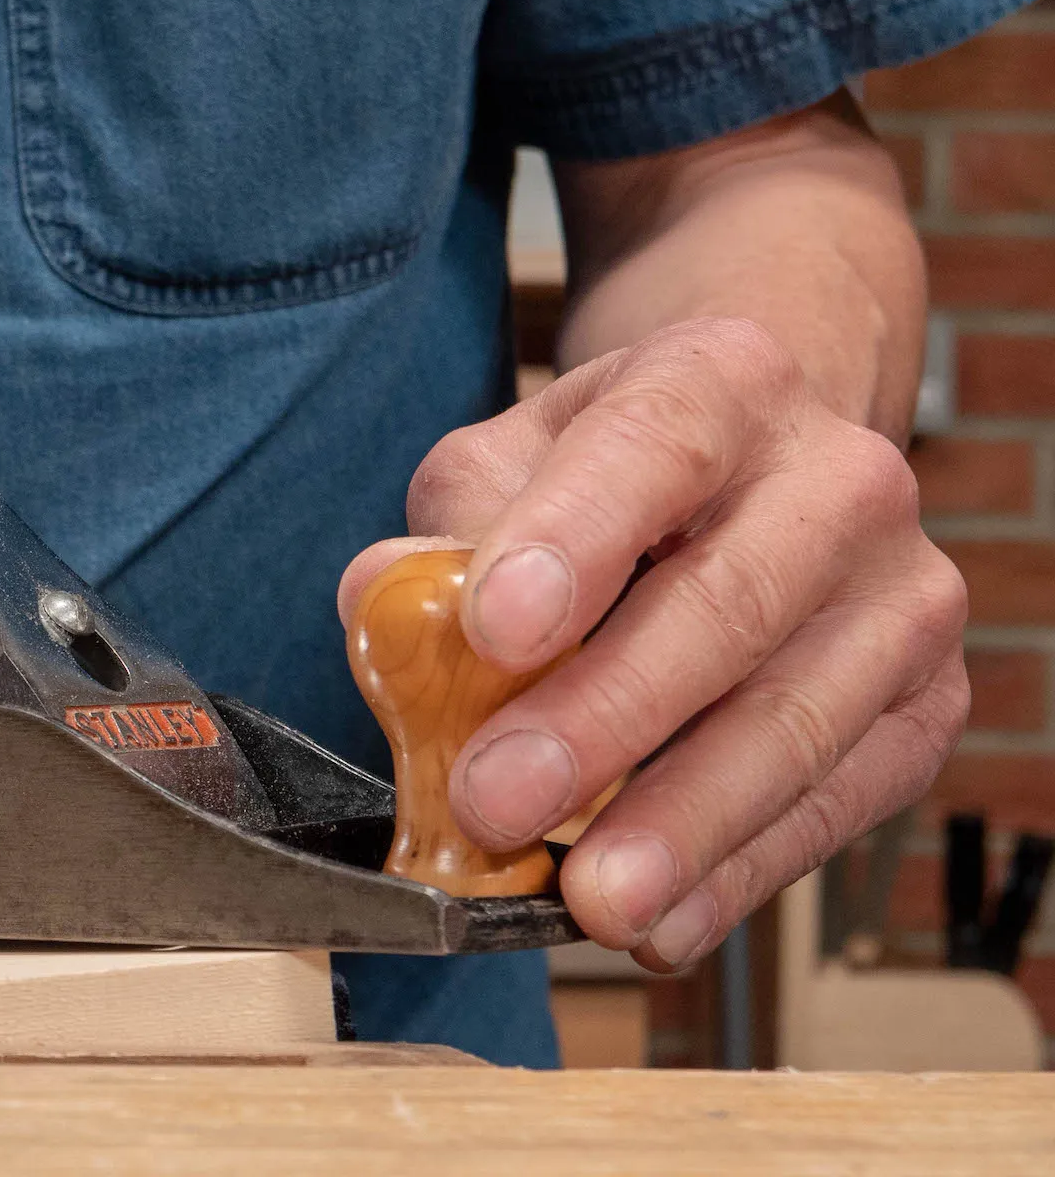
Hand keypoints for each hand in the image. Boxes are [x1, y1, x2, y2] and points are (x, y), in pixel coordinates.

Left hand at [338, 318, 967, 971]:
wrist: (753, 475)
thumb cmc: (608, 481)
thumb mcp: (508, 468)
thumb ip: (446, 531)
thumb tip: (382, 592)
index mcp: (721, 383)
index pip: (650, 449)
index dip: (572, 540)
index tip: (494, 629)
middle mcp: (837, 478)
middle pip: (728, 603)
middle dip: (605, 716)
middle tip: (500, 799)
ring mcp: (899, 594)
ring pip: (793, 720)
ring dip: (681, 823)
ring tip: (588, 896)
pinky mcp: (924, 704)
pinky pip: (836, 802)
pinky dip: (740, 872)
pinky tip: (662, 922)